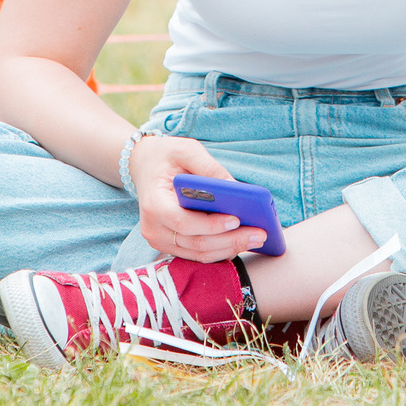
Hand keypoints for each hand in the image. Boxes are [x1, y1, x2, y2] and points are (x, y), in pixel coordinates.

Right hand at [129, 134, 267, 261]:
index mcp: (154, 204)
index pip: (184, 222)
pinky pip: (198, 254)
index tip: (237, 219)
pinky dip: (221, 250)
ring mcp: (160, 241)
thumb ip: (209, 168)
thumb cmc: (167, 157)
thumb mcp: (187, 150)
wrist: (145, 166)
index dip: (211, 225)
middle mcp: (154, 229)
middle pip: (196, 243)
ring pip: (200, 254)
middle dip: (231, 240)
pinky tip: (242, 241)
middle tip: (260, 234)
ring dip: (230, 249)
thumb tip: (235, 187)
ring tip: (256, 239)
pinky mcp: (170, 245)